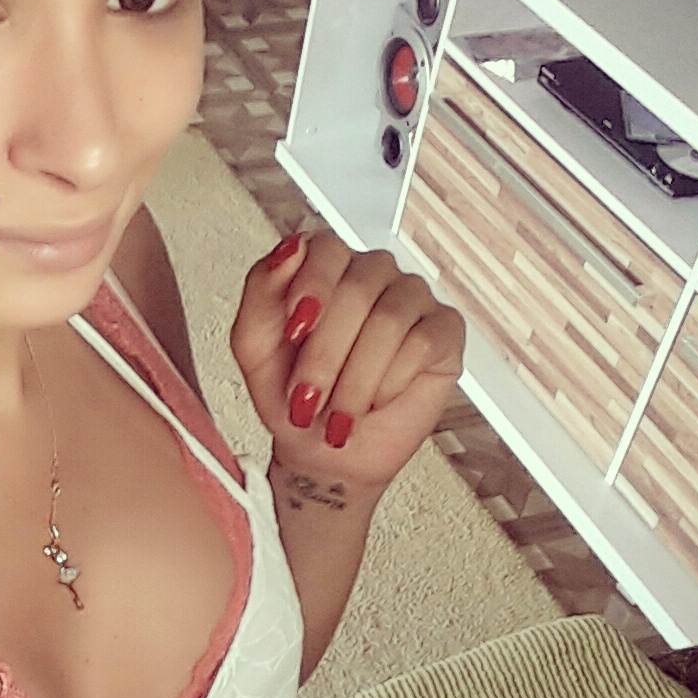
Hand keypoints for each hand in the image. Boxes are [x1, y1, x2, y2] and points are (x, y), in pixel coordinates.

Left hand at [231, 230, 464, 498]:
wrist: (321, 451)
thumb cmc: (289, 392)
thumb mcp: (254, 343)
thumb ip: (261, 287)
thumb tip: (289, 249)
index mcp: (324, 265)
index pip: (326, 246)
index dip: (312, 287)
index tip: (295, 331)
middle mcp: (371, 272)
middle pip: (357, 287)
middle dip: (325, 355)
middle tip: (306, 398)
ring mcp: (411, 298)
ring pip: (390, 319)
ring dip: (356, 379)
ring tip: (338, 413)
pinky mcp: (444, 330)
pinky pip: (423, 343)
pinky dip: (390, 383)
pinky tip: (375, 400)